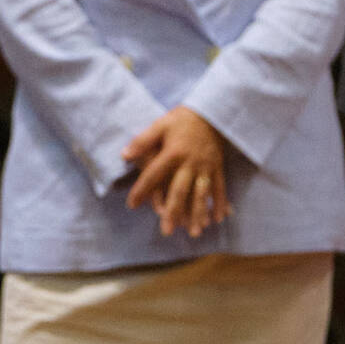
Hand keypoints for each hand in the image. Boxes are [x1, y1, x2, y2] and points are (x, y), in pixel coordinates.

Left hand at [121, 107, 231, 236]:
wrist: (212, 111)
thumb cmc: (182, 119)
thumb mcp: (160, 125)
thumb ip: (142, 141)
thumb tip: (124, 155)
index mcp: (173, 152)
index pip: (154, 174)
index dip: (142, 189)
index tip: (132, 204)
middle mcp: (190, 163)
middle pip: (180, 190)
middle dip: (173, 211)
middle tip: (166, 230)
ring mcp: (206, 167)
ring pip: (201, 194)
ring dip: (198, 214)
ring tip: (194, 232)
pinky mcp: (218, 168)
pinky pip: (220, 188)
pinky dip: (219, 204)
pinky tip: (218, 219)